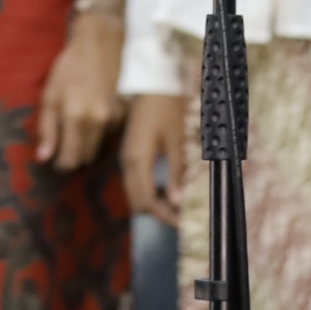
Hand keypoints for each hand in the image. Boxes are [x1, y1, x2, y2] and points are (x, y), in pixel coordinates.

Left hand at [36, 15, 124, 171]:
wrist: (100, 43)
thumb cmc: (70, 67)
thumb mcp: (50, 94)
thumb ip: (47, 128)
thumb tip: (44, 158)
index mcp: (75, 117)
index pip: (70, 159)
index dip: (61, 164)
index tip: (56, 159)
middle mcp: (97, 121)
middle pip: (86, 157)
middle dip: (75, 155)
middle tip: (66, 144)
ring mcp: (114, 117)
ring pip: (99, 148)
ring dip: (88, 145)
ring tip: (80, 129)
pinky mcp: (124, 113)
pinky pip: (111, 135)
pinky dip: (102, 133)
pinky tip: (94, 118)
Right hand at [122, 94, 187, 226]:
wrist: (152, 83)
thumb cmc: (167, 107)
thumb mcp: (176, 139)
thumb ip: (176, 171)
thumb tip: (178, 203)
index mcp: (137, 160)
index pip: (147, 201)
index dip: (165, 216)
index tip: (184, 226)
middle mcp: (127, 163)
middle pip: (138, 202)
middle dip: (159, 214)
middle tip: (182, 220)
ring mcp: (127, 159)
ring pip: (135, 193)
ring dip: (154, 204)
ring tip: (178, 208)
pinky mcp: (130, 154)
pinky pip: (136, 182)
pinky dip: (150, 192)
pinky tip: (168, 191)